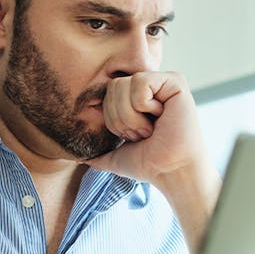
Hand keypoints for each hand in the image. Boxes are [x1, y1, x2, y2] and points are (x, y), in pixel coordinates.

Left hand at [86, 71, 220, 251]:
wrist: (171, 171)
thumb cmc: (150, 164)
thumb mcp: (117, 157)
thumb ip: (99, 155)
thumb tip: (79, 158)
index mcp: (137, 98)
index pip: (107, 93)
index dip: (114, 119)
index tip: (134, 136)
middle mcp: (151, 86)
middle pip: (113, 86)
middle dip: (122, 117)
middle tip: (144, 132)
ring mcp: (163, 82)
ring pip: (124, 84)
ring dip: (133, 115)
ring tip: (152, 127)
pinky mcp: (175, 81)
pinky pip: (140, 82)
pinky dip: (144, 106)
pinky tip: (162, 116)